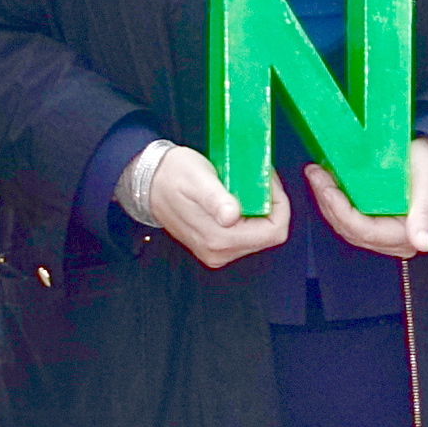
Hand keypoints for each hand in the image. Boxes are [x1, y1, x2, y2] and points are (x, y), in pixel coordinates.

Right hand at [127, 142, 295, 269]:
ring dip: (259, 209)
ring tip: (245, 186)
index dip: (279, 206)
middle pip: (268, 234)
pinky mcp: (214, 246)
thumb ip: (215, 198)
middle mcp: (219, 252)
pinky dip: (248, 214)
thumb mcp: (197, 179)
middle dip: (270, 205)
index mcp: (218, 240)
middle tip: (258, 179)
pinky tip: (237, 196)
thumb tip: (231, 216)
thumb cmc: (172, 175)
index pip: (273, 232)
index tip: (269, 183)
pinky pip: (245, 233)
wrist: (148, 182)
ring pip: (258, 234)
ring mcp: (216, 251)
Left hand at [305, 137, 427, 258]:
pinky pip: (346, 217)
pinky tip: (325, 182)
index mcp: (407, 236)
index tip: (327, 189)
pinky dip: (333, 201)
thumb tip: (422, 243)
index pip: (365, 232)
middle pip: (350, 229)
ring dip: (327, 201)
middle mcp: (392, 241)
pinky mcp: (370, 223)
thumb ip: (425, 213)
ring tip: (316, 174)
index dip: (342, 212)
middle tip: (315, 174)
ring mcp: (379, 234)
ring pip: (344, 225)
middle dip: (329, 203)